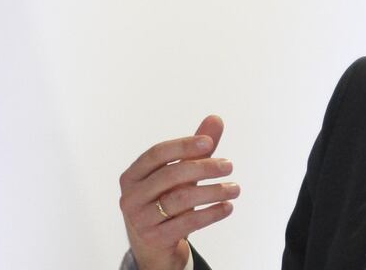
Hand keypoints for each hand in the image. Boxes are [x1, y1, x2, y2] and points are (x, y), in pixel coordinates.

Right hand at [119, 115, 239, 269]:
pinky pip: (188, 223)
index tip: (209, 142)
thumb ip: (196, 150)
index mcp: (132, 176)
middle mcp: (130, 197)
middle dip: (204, 167)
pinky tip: (227, 207)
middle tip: (229, 166)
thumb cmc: (165, 202)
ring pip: (181, 199)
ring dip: (213, 191)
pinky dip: (211, 213)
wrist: (154, 247)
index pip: (157, 153)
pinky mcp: (155, 239)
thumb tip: (216, 119)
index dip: (183, 145)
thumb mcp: (179, 176)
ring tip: (235, 188)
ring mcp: (140, 219)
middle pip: (170, 175)